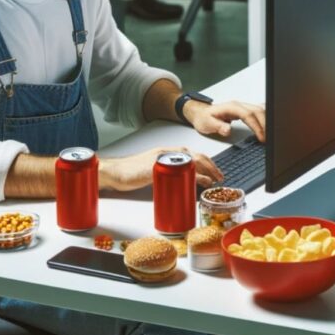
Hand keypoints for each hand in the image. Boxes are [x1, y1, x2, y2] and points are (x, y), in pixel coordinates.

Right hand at [101, 146, 221, 191]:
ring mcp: (163, 159)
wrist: (114, 172)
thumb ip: (166, 172)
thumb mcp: (153, 170)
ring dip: (206, 170)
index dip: (207, 162)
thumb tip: (181, 182)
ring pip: (191, 161)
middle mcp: (167, 152)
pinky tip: (201, 181)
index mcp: (167, 152)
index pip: (192, 154)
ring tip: (215, 180)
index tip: (215, 171)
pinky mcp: (157, 167)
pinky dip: (194, 175)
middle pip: (196, 156)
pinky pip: (180, 170)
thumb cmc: (131, 173)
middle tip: (220, 177)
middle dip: (211, 166)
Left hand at [184, 99, 265, 141]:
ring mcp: (243, 107)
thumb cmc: (204, 118)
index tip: (261, 137)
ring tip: (270, 135)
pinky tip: (269, 125)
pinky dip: (266, 118)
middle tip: (269, 139)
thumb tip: (227, 130)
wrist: (201, 113)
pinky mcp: (245, 110)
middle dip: (266, 124)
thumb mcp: (207, 124)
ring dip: (267, 121)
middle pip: (258, 111)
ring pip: (260, 110)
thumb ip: (217, 126)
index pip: (248, 115)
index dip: (256, 126)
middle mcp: (239, 105)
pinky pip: (259, 112)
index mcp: (231, 107)